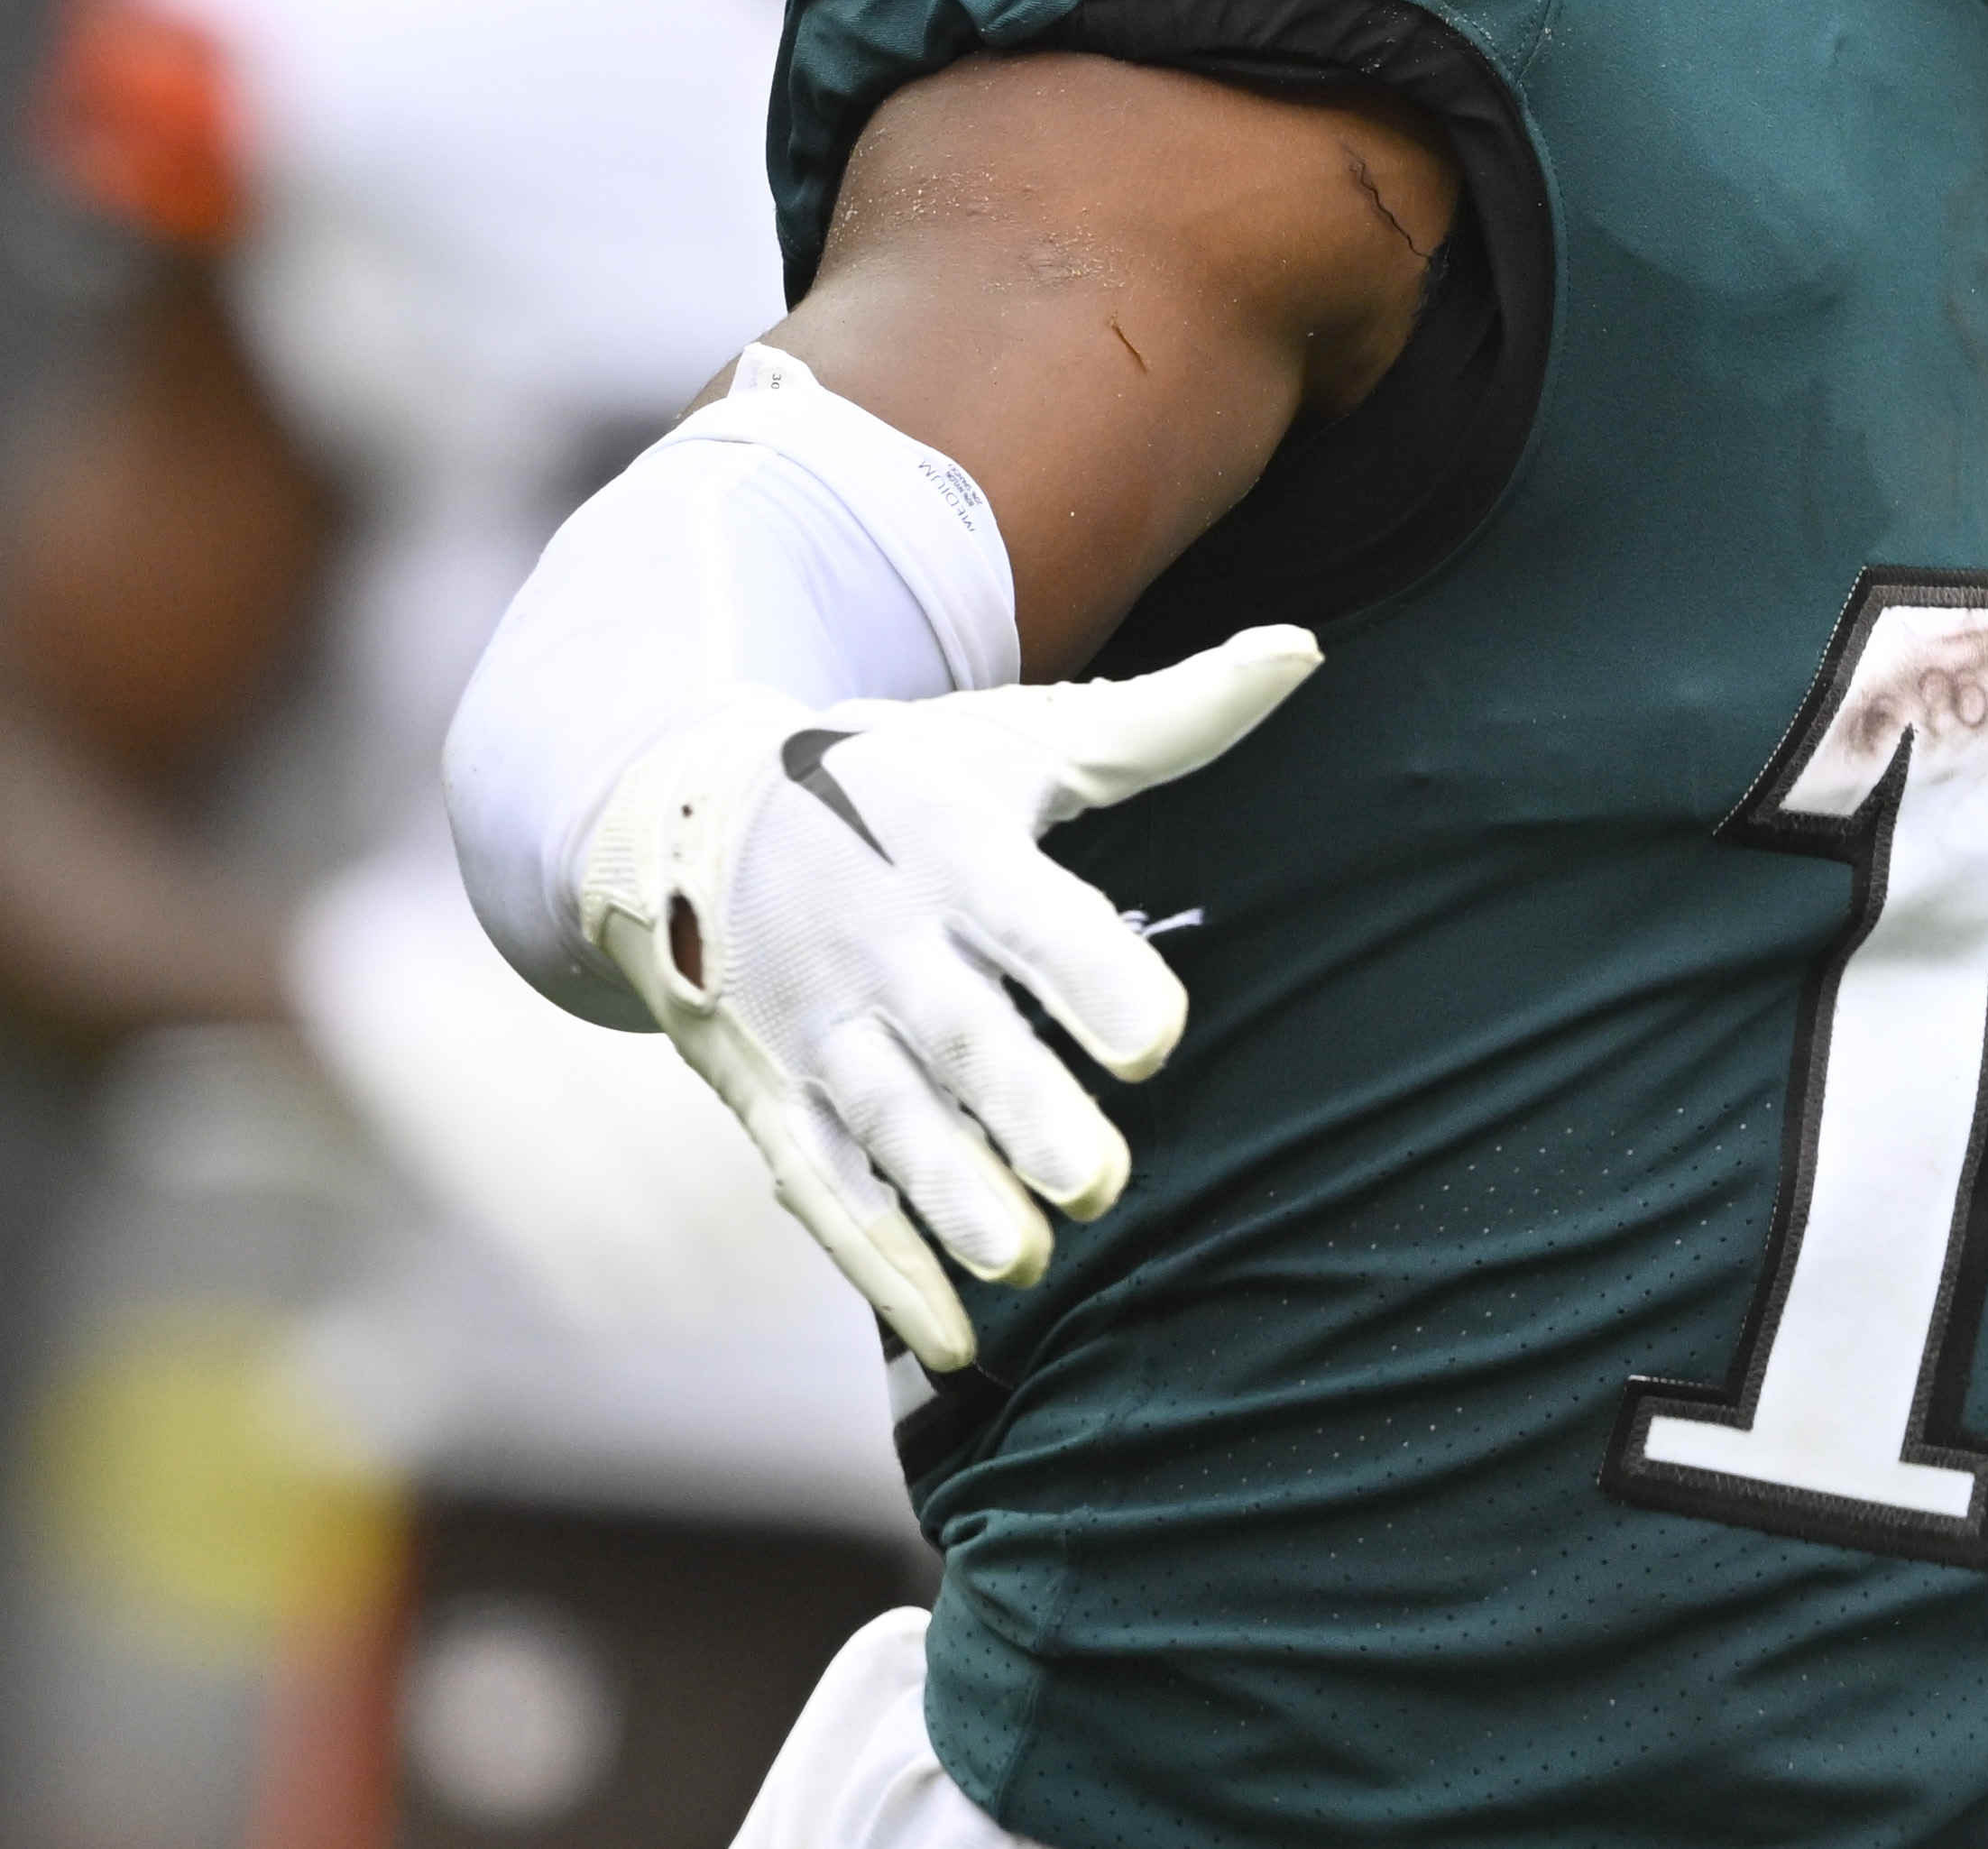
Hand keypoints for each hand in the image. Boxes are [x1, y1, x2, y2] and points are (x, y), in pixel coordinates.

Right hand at [578, 629, 1320, 1369]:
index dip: (1090, 977)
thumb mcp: (1023, 737)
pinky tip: (952, 1337)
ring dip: (951, 1200)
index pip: (1029, 918)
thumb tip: (1302, 650)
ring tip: (1025, 1260)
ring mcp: (817, 1031)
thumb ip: (1168, 718)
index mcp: (949, 851)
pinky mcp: (773, 1099)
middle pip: (958, 1041)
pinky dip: (883, 1270)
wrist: (685, 808)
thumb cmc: (899, 778)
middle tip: (1099, 1182)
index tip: (1158, 1040)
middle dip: (1022, 1112)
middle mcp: (879, 947)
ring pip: (886, 1129)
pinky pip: (827, 1192)